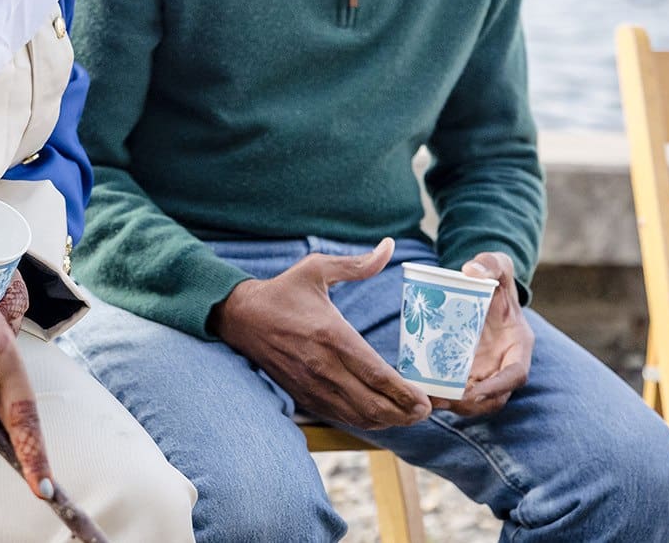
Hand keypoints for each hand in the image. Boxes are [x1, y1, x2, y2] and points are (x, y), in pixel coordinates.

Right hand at [211, 238, 430, 429]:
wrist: (241, 317)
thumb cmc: (283, 291)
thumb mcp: (317, 268)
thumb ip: (358, 264)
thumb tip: (389, 247)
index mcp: (331, 335)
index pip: (377, 374)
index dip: (406, 393)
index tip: (427, 398)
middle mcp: (323, 366)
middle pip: (373, 404)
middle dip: (405, 413)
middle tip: (427, 408)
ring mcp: (313, 385)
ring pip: (359, 417)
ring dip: (389, 421)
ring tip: (409, 414)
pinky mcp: (304, 395)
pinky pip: (341, 417)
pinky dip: (366, 421)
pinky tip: (381, 414)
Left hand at [431, 251, 532, 416]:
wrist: (481, 285)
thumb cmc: (492, 276)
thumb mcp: (496, 264)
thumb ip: (489, 264)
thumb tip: (470, 271)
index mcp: (519, 344)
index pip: (516, 374)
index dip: (497, 387)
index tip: (474, 392)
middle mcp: (504, 363)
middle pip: (493, 397)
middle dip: (469, 404)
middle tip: (440, 400)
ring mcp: (486, 370)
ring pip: (475, 400)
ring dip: (452, 404)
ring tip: (426, 399)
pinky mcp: (467, 370)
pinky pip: (457, 390)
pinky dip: (442, 394)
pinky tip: (419, 390)